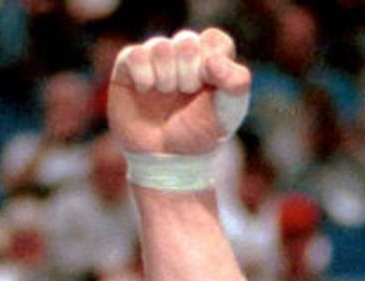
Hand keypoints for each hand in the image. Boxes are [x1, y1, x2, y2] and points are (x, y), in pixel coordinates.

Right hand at [108, 29, 250, 156]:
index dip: (213, 59)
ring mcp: (156, 59)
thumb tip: (214, 61)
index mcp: (212, 62)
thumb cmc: (199, 134)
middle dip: (190, 75)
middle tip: (187, 95)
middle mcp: (183, 56)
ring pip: (161, 46)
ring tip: (167, 95)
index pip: (215, 39)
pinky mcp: (128, 65)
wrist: (165, 156)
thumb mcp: (227, 112)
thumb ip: (235, 84)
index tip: (211, 83)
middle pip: (187, 42)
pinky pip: (136, 54)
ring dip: (167, 78)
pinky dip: (144, 76)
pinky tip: (145, 91)